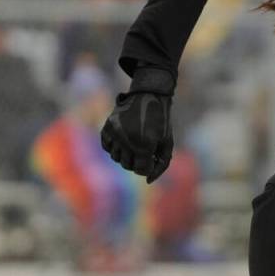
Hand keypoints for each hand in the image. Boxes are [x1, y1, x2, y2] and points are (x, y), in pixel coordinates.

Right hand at [100, 66, 174, 183]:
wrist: (149, 95)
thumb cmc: (161, 121)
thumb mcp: (167, 142)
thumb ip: (161, 164)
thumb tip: (148, 181)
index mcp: (145, 145)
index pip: (141, 170)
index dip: (148, 167)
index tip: (152, 158)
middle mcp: (128, 141)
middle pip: (127, 166)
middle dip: (137, 161)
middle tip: (145, 150)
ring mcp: (115, 134)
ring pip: (116, 158)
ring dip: (126, 154)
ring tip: (136, 141)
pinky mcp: (107, 128)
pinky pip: (107, 148)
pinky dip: (115, 147)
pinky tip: (124, 138)